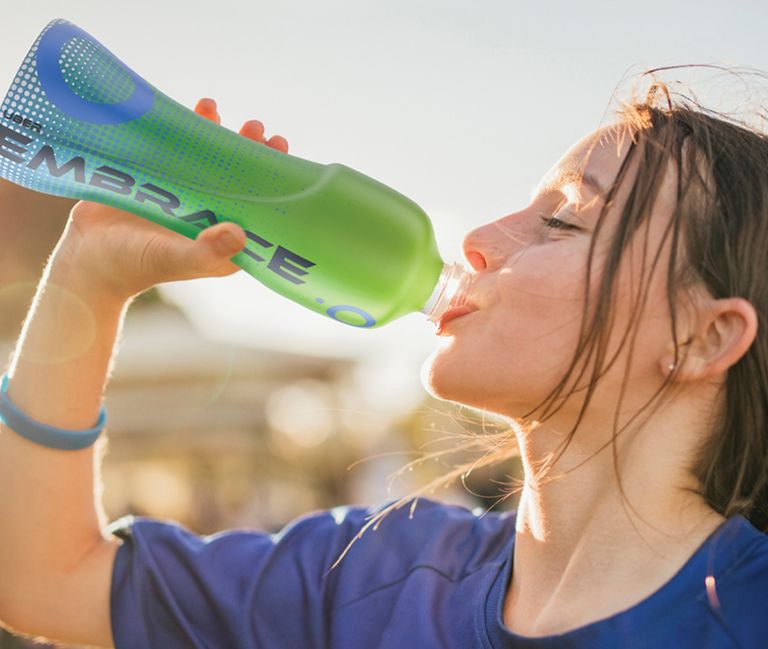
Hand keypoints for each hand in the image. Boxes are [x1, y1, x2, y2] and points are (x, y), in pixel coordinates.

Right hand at [52, 98, 288, 300]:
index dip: (276, 191)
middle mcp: (211, 216)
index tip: (285, 164)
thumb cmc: (134, 266)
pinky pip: (184, 150)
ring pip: (215, 163)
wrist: (87, 256)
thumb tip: (240, 234)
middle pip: (242, 183)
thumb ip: (205, 250)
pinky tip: (204, 107)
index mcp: (224, 240)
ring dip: (227, 138)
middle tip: (261, 132)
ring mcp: (188, 196)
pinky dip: (193, 129)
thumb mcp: (172, 258)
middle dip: (255, 157)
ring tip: (236, 118)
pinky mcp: (163, 179)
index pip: (260, 213)